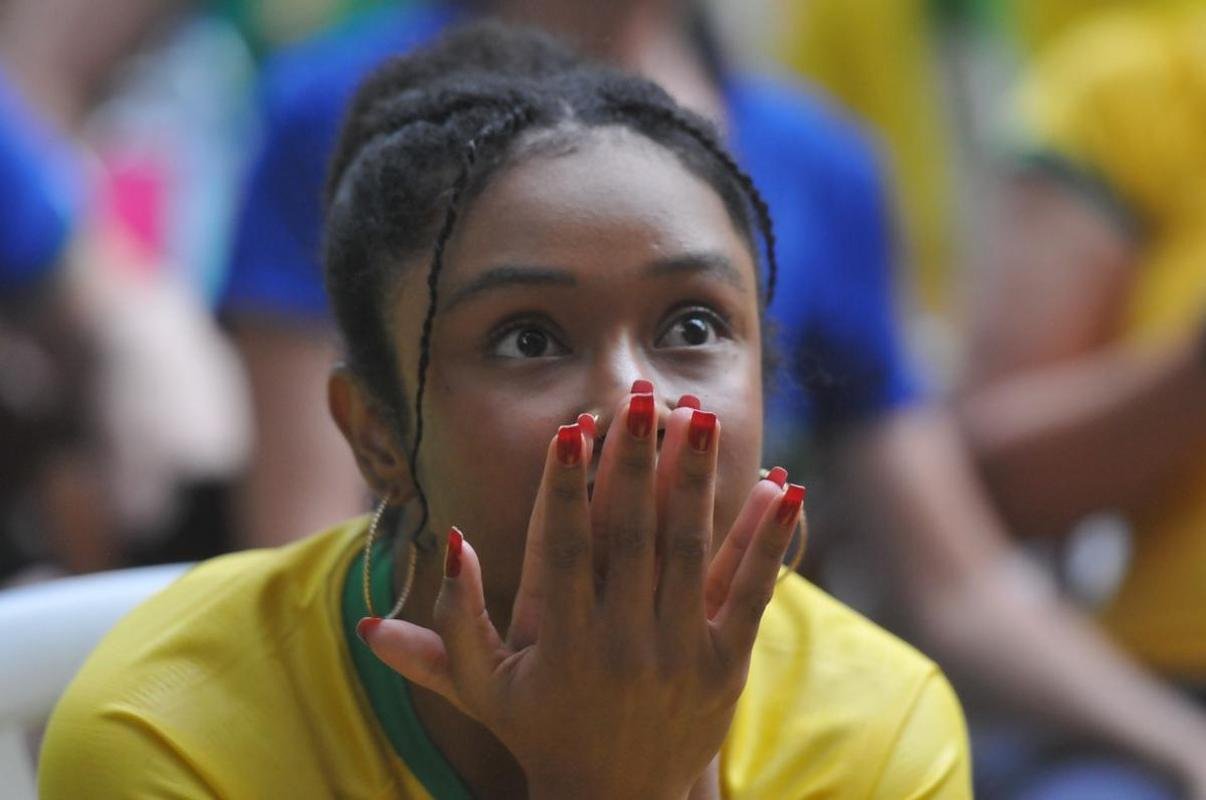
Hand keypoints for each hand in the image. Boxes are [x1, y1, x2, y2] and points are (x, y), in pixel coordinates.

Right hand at [361, 388, 804, 798]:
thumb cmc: (538, 729)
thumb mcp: (481, 686)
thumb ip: (453, 619)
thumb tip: (447, 542)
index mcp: (560, 642)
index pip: (562, 548)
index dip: (565, 487)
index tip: (571, 427)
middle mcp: (621, 644)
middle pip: (631, 535)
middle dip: (636, 461)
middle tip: (642, 396)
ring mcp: (678, 653)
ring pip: (690, 550)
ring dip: (696, 479)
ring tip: (700, 415)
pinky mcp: (724, 664)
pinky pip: (749, 593)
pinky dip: (767, 539)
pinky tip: (785, 486)